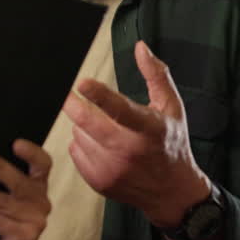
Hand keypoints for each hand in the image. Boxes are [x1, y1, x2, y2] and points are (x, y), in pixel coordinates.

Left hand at [0, 139, 51, 239]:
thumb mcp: (1, 197)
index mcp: (36, 185)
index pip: (42, 164)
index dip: (32, 153)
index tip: (15, 143)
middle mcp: (40, 201)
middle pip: (22, 182)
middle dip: (2, 169)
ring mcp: (35, 221)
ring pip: (6, 203)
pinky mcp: (26, 238)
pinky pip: (1, 224)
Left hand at [65, 40, 210, 227]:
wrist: (172, 192)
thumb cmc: (171, 143)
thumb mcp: (172, 107)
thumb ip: (156, 75)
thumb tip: (140, 47)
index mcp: (150, 130)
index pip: (122, 110)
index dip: (100, 95)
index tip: (82, 82)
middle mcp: (130, 151)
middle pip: (90, 125)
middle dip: (73, 106)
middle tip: (67, 95)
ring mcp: (113, 169)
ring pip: (80, 135)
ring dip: (83, 126)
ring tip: (103, 128)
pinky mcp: (99, 181)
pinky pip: (75, 151)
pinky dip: (81, 143)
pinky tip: (99, 145)